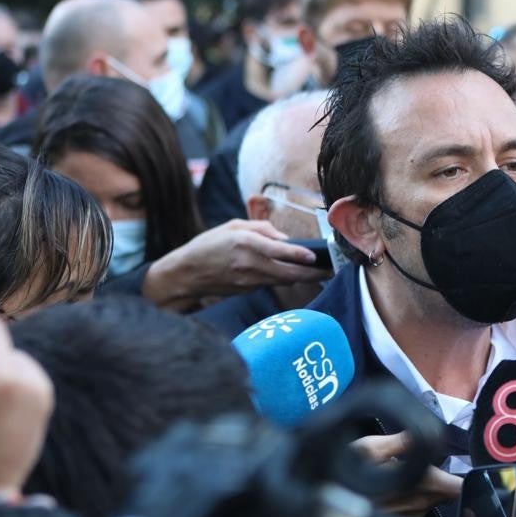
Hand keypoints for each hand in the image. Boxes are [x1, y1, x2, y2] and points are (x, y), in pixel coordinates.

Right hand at [144, 219, 329, 309]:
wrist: (185, 274)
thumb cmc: (208, 245)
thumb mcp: (233, 226)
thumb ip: (262, 229)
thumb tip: (285, 238)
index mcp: (245, 243)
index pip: (279, 250)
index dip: (299, 254)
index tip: (315, 256)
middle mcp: (249, 263)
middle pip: (288, 272)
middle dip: (312, 273)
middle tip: (330, 270)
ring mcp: (248, 280)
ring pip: (283, 281)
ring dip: (303, 278)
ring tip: (320, 272)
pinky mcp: (248, 290)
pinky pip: (272, 283)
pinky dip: (285, 279)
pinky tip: (295, 274)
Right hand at [351, 431, 462, 516]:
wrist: (324, 509)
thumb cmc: (344, 475)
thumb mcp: (371, 446)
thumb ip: (405, 441)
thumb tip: (429, 430)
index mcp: (421, 484)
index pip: (459, 486)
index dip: (468, 476)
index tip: (471, 464)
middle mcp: (421, 504)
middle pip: (450, 491)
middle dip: (449, 476)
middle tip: (437, 459)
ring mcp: (413, 514)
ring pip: (437, 498)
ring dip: (434, 485)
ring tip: (418, 468)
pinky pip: (423, 505)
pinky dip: (421, 494)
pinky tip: (405, 482)